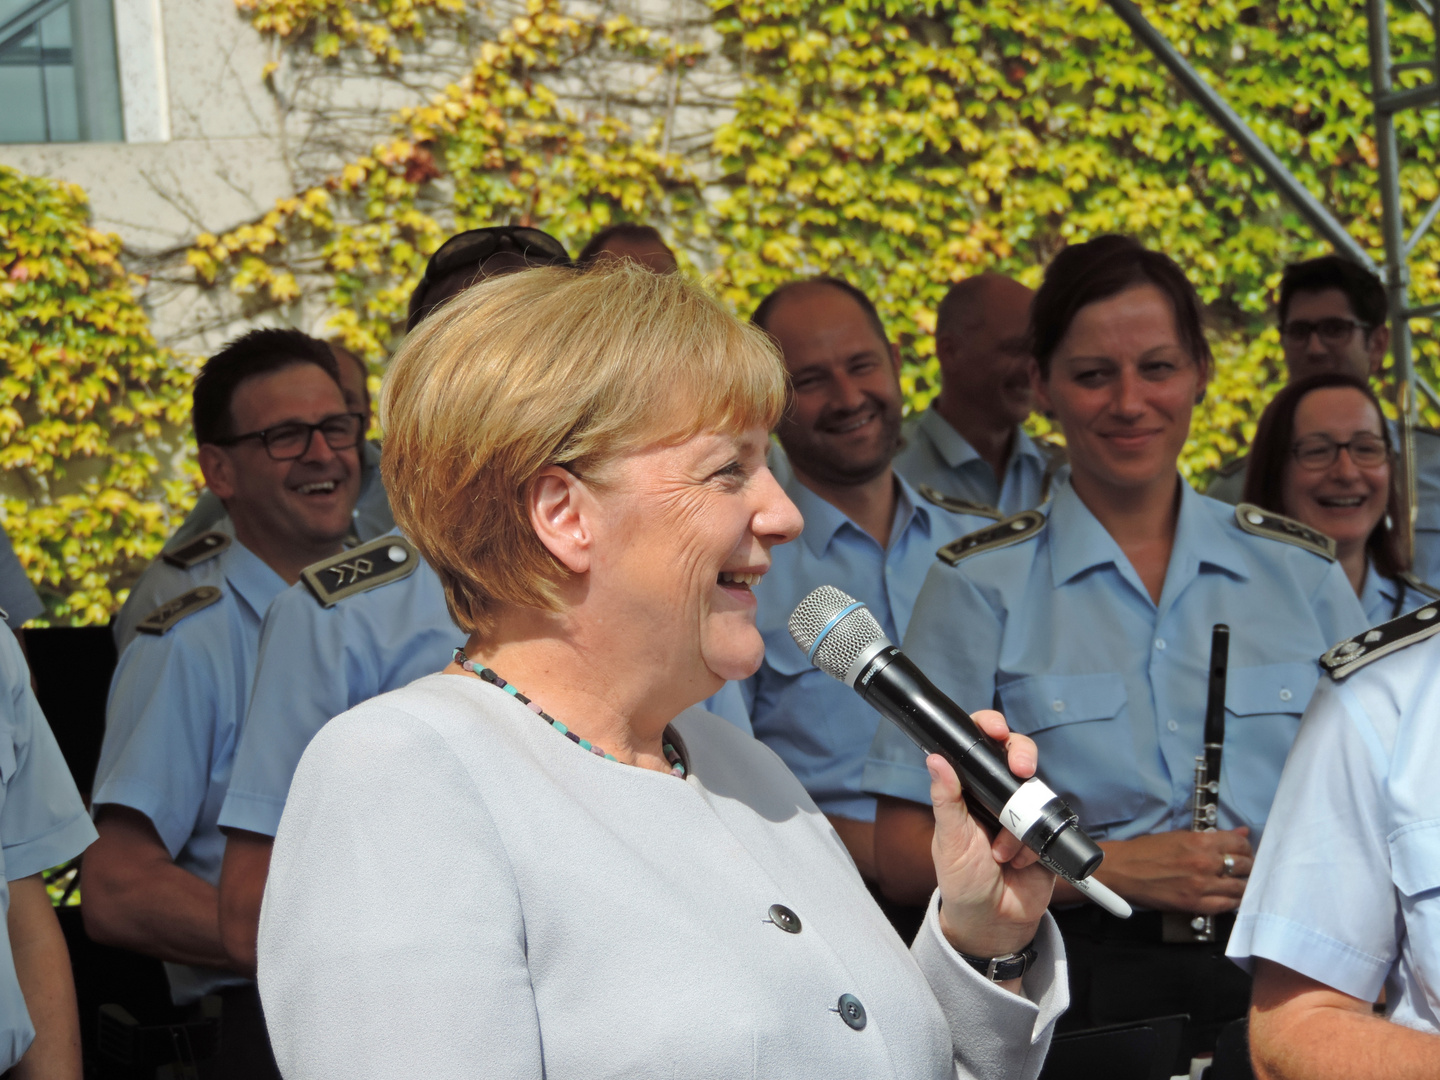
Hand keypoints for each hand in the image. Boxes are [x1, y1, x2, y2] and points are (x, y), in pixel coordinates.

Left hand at [931, 709, 1053, 958]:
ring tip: (1001, 852)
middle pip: (1016, 756)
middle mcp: (997, 795)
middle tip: (1022, 770)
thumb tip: (934, 759)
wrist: (993, 922)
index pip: (978, 746)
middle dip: (1022, 757)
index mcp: (968, 790)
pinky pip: (1049, 826)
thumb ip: (945, 800)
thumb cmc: (962, 880)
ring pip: (1035, 792)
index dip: (989, 728)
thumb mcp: (948, 840)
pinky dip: (1032, 845)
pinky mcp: (1046, 834)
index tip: (995, 729)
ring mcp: (1024, 813)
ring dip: (1019, 824)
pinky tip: (1017, 863)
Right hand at [1079, 828, 1253, 912]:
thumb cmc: (1148, 850)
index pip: (1240, 843)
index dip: (1246, 847)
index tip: (1243, 851)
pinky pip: (1226, 905)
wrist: (1124, 869)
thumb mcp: (1180, 836)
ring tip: (1238, 883)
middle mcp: (1205, 862)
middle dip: (1247, 866)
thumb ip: (1213, 837)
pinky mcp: (1195, 904)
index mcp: (1201, 841)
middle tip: (1243, 868)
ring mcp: (1202, 885)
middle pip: (1244, 865)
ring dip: (1242, 885)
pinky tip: (1230, 897)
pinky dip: (1232, 901)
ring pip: (1240, 887)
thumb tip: (1241, 832)